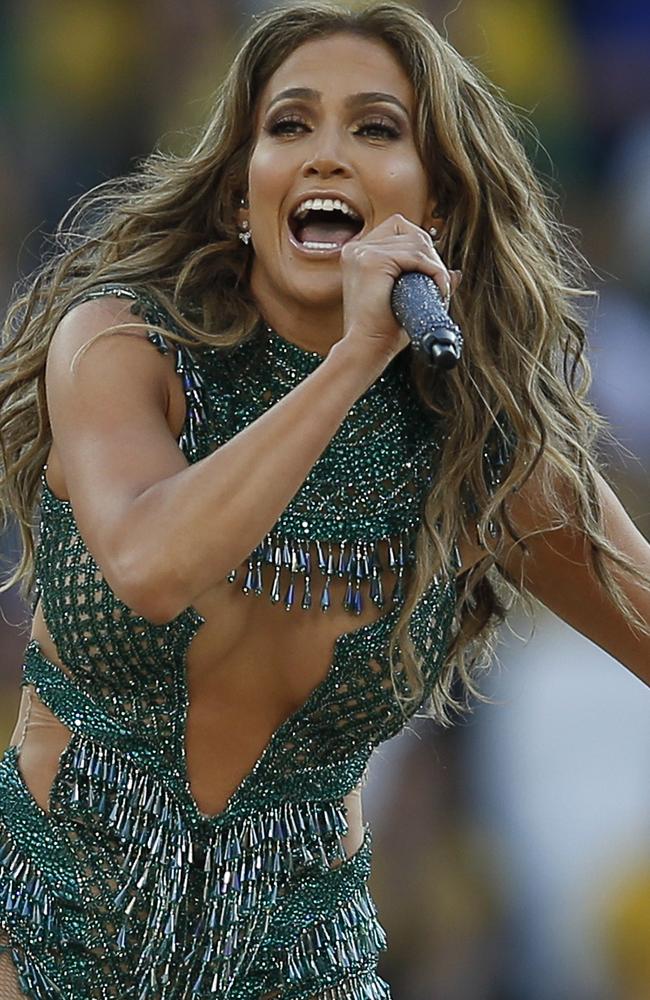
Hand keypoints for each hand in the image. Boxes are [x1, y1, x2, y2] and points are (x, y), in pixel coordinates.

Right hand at [340, 213, 460, 364]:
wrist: (367, 349)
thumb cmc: (383, 330)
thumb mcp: (406, 298)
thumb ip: (427, 281)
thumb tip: (455, 274)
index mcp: (359, 253)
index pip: (399, 229)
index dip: (421, 248)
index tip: (430, 275)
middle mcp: (357, 248)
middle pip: (410, 231)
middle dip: (432, 256)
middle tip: (438, 286)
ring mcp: (362, 252)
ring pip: (417, 242)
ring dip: (436, 266)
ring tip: (438, 291)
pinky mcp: (372, 260)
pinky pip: (416, 255)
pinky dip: (433, 271)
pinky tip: (437, 289)